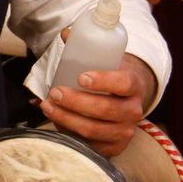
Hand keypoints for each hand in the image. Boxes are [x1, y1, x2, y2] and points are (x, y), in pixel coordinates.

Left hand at [41, 52, 156, 156]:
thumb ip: (86, 46)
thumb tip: (66, 33)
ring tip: (48, 106)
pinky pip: (90, 145)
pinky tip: (57, 121)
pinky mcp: (115, 147)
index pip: (123, 83)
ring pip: (94, 129)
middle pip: (104, 109)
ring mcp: (125, 131)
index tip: (81, 77)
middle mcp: (133, 110)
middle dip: (75, 102)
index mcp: (134, 84)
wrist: (127, 99)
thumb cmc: (111, 76)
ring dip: (67, 118)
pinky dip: (70, 133)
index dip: (103, 81)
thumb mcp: (105, 60)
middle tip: (55, 92)